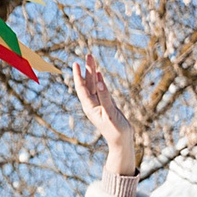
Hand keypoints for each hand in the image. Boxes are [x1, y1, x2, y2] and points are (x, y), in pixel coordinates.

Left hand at [67, 53, 139, 180]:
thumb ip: (105, 98)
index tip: (75, 63)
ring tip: (92, 60)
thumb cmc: (116, 130)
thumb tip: (100, 82)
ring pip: (95, 85)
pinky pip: (101, 90)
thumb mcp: (111, 113)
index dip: (78, 75)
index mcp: (90, 106)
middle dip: (87, 69)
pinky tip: (99, 74)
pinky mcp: (106, 105)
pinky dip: (100, 81)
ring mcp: (99, 104)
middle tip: (88, 55)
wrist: (122, 141)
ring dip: (94, 73)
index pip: (82, 88)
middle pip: (88, 83)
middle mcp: (92, 104)